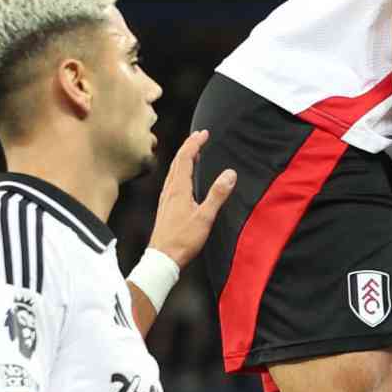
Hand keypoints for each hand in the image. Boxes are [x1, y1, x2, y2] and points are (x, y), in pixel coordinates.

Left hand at [151, 130, 236, 267]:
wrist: (162, 259)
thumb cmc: (183, 240)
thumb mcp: (205, 217)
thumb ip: (217, 194)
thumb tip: (230, 173)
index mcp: (178, 189)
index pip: (185, 158)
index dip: (195, 143)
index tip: (204, 133)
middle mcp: (169, 190)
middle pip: (177, 161)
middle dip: (188, 146)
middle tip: (199, 136)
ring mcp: (165, 199)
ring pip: (173, 171)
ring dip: (183, 158)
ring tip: (192, 152)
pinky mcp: (165, 207)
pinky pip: (171, 181)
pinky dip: (179, 171)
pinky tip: (182, 179)